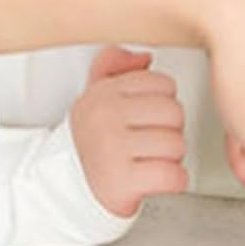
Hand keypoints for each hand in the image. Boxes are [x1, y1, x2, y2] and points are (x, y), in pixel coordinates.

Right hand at [69, 45, 187, 217]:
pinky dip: (173, 181)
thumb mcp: (96, 97)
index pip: (162, 84)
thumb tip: (144, 57)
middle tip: (150, 142)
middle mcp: (104, 116)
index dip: (163, 104)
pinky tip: (155, 178)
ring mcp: (111, 148)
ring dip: (171, 159)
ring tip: (149, 160)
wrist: (67, 187)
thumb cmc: (93, 142)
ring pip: (176, 145)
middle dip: (170, 131)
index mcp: (102, 93)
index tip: (148, 118)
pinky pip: (173, 176)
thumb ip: (116, 68)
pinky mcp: (121, 181)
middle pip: (174, 113)